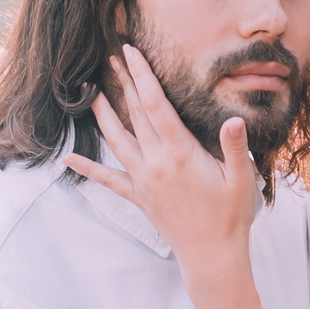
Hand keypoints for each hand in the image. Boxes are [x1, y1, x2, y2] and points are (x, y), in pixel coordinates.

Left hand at [65, 46, 259, 274]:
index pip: (156, 105)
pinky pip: (107, 179)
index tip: (131, 52)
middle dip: (122, 83)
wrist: (211, 255)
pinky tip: (67, 158)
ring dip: (102, 113)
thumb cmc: (231, 216)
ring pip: (116, 139)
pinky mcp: (138, 195)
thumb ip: (234, 146)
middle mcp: (156, 163)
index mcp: (180, 154)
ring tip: (90, 90)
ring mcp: (143, 180)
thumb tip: (234, 119)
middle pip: (134, 114)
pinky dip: (86, 167)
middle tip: (109, 57)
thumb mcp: (242, 178)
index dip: (142, 76)